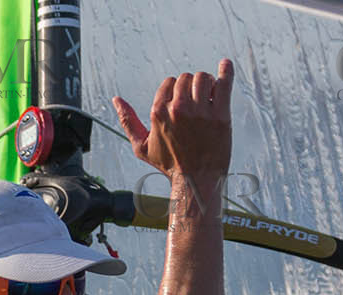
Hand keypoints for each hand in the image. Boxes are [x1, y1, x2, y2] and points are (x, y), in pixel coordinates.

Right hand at [113, 59, 233, 188]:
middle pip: (187, 77)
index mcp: (158, 112)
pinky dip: (226, 71)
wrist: (196, 181)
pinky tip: (226, 65)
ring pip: (203, 77)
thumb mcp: (141, 146)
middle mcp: (178, 109)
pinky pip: (224, 83)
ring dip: (207, 83)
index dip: (177, 90)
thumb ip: (127, 120)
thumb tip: (116, 99)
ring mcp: (201, 112)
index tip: (183, 102)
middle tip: (198, 101)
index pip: (170, 82)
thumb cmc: (170, 165)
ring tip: (210, 96)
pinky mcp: (220, 115)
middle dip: (192, 86)